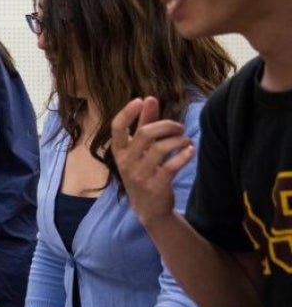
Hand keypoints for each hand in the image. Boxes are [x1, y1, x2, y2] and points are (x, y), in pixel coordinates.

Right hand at [109, 97, 193, 224]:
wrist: (149, 208)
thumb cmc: (144, 171)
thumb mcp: (140, 149)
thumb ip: (143, 123)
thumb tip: (149, 98)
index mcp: (119, 151)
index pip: (117, 128)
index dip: (127, 112)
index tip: (140, 100)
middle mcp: (126, 162)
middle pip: (145, 134)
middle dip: (167, 126)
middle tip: (179, 128)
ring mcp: (140, 174)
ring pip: (160, 148)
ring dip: (178, 141)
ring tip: (186, 141)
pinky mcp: (156, 185)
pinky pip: (172, 165)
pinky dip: (184, 155)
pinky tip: (190, 151)